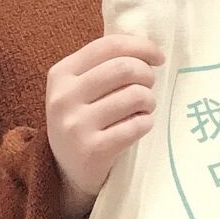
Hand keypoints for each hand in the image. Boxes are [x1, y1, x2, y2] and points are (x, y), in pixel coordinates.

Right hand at [46, 34, 164, 218]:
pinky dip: (146, 123)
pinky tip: (140, 126)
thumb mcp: (80, 89)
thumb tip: (146, 46)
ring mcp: (75, 125)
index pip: (107, 46)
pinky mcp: (91, 150)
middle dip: (147, 75)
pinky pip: (136, 126)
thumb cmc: (84, 120)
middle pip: (123, 68)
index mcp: (61, 74)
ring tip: (144, 108)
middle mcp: (63, 97)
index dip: (140, 46)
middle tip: (150, 86)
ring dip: (149, 101)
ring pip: (134, 96)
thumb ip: (104, 64)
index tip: (158, 57)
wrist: (68, 172)